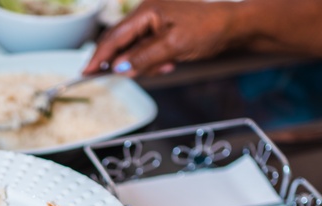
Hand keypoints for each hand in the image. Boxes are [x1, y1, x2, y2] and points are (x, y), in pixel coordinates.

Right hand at [84, 0, 238, 76]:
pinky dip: (154, 61)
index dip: (99, 55)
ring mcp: (155, 22)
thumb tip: (120, 68)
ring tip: (165, 65)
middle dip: (123, 62)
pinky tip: (169, 62)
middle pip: (122, 42)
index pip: (115, 36)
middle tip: (115, 78)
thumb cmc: (208, 28)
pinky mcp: (162, 31)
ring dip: (144, 64)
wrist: (234, 26)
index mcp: (146, 10)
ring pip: (135, 49)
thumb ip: (144, 58)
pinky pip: (147, 50)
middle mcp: (147, 13)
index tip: (87, 71)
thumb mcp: (174, 46)